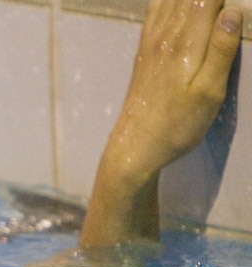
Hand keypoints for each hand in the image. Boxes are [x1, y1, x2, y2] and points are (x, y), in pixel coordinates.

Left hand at [114, 0, 241, 172]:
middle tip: (223, 2)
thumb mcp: (209, 92)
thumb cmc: (177, 123)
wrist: (135, 144)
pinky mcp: (143, 51)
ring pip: (169, 0)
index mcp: (186, 43)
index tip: (238, 1)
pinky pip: (154, 12)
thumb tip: (233, 11)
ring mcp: (151, 42)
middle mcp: (165, 35)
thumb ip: (222, 50)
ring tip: (205, 1)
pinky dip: (166, 0)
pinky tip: (175, 2)